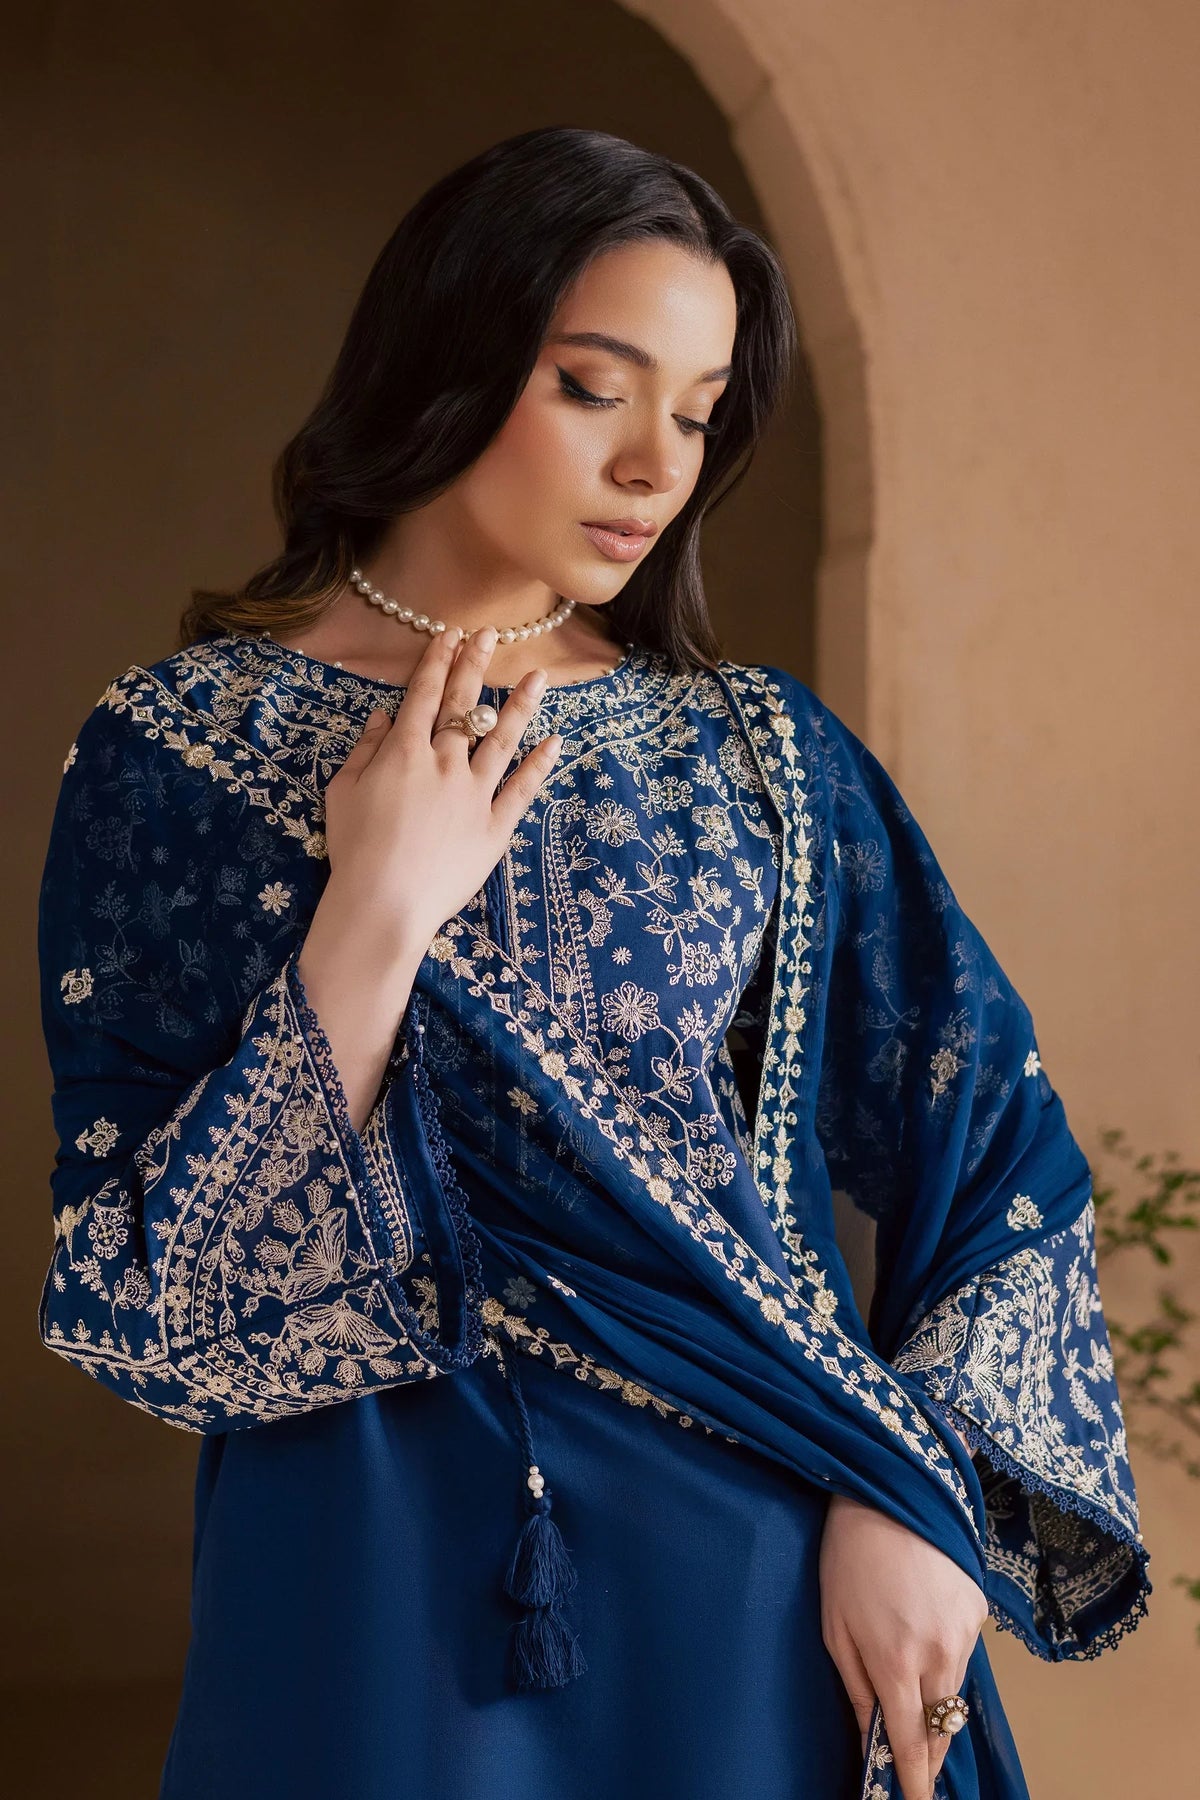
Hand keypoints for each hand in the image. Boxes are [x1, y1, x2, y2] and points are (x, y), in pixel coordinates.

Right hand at [320, 623, 560, 947]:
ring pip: (503, 739)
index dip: (438, 661)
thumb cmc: (354, 849)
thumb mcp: (343, 793)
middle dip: (475, 665)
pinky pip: (523, 788)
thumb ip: (365, 751)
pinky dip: (540, 764)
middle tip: (490, 634)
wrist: (384, 902)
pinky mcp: (496, 825)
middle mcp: (445, 763)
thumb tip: (382, 717)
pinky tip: (556, 740)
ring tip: (538, 676)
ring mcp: (476, 793)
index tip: (452, 634)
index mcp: (404, 751)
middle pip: (464, 706)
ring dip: (521, 704)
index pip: (424, 694)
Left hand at [819, 1491, 986, 1799]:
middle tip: (916, 1769)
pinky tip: (924, 1633)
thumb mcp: (835, 1627)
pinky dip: (946, 1660)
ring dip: (936, 1708)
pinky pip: (964, 1656)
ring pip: (955, 1695)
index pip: (911, 1744)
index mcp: (895, 1661)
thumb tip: (872, 1739)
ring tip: (914, 1699)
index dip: (914, 1782)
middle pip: (941, 1730)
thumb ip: (857, 1689)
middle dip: (930, 1756)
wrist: (891, 1494)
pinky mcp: (979, 1612)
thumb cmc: (848, 1560)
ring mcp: (965, 1633)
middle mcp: (938, 1654)